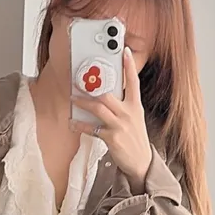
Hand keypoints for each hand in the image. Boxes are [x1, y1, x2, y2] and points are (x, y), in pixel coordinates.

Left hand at [71, 48, 152, 191]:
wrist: (141, 162)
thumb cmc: (135, 139)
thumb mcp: (135, 119)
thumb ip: (123, 105)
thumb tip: (105, 96)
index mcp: (135, 106)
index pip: (133, 82)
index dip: (129, 66)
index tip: (124, 51)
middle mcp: (128, 114)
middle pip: (108, 94)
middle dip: (91, 86)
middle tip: (79, 80)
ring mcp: (120, 126)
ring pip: (98, 108)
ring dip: (83, 102)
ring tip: (73, 99)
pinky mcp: (112, 139)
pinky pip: (92, 129)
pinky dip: (80, 125)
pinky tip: (73, 123)